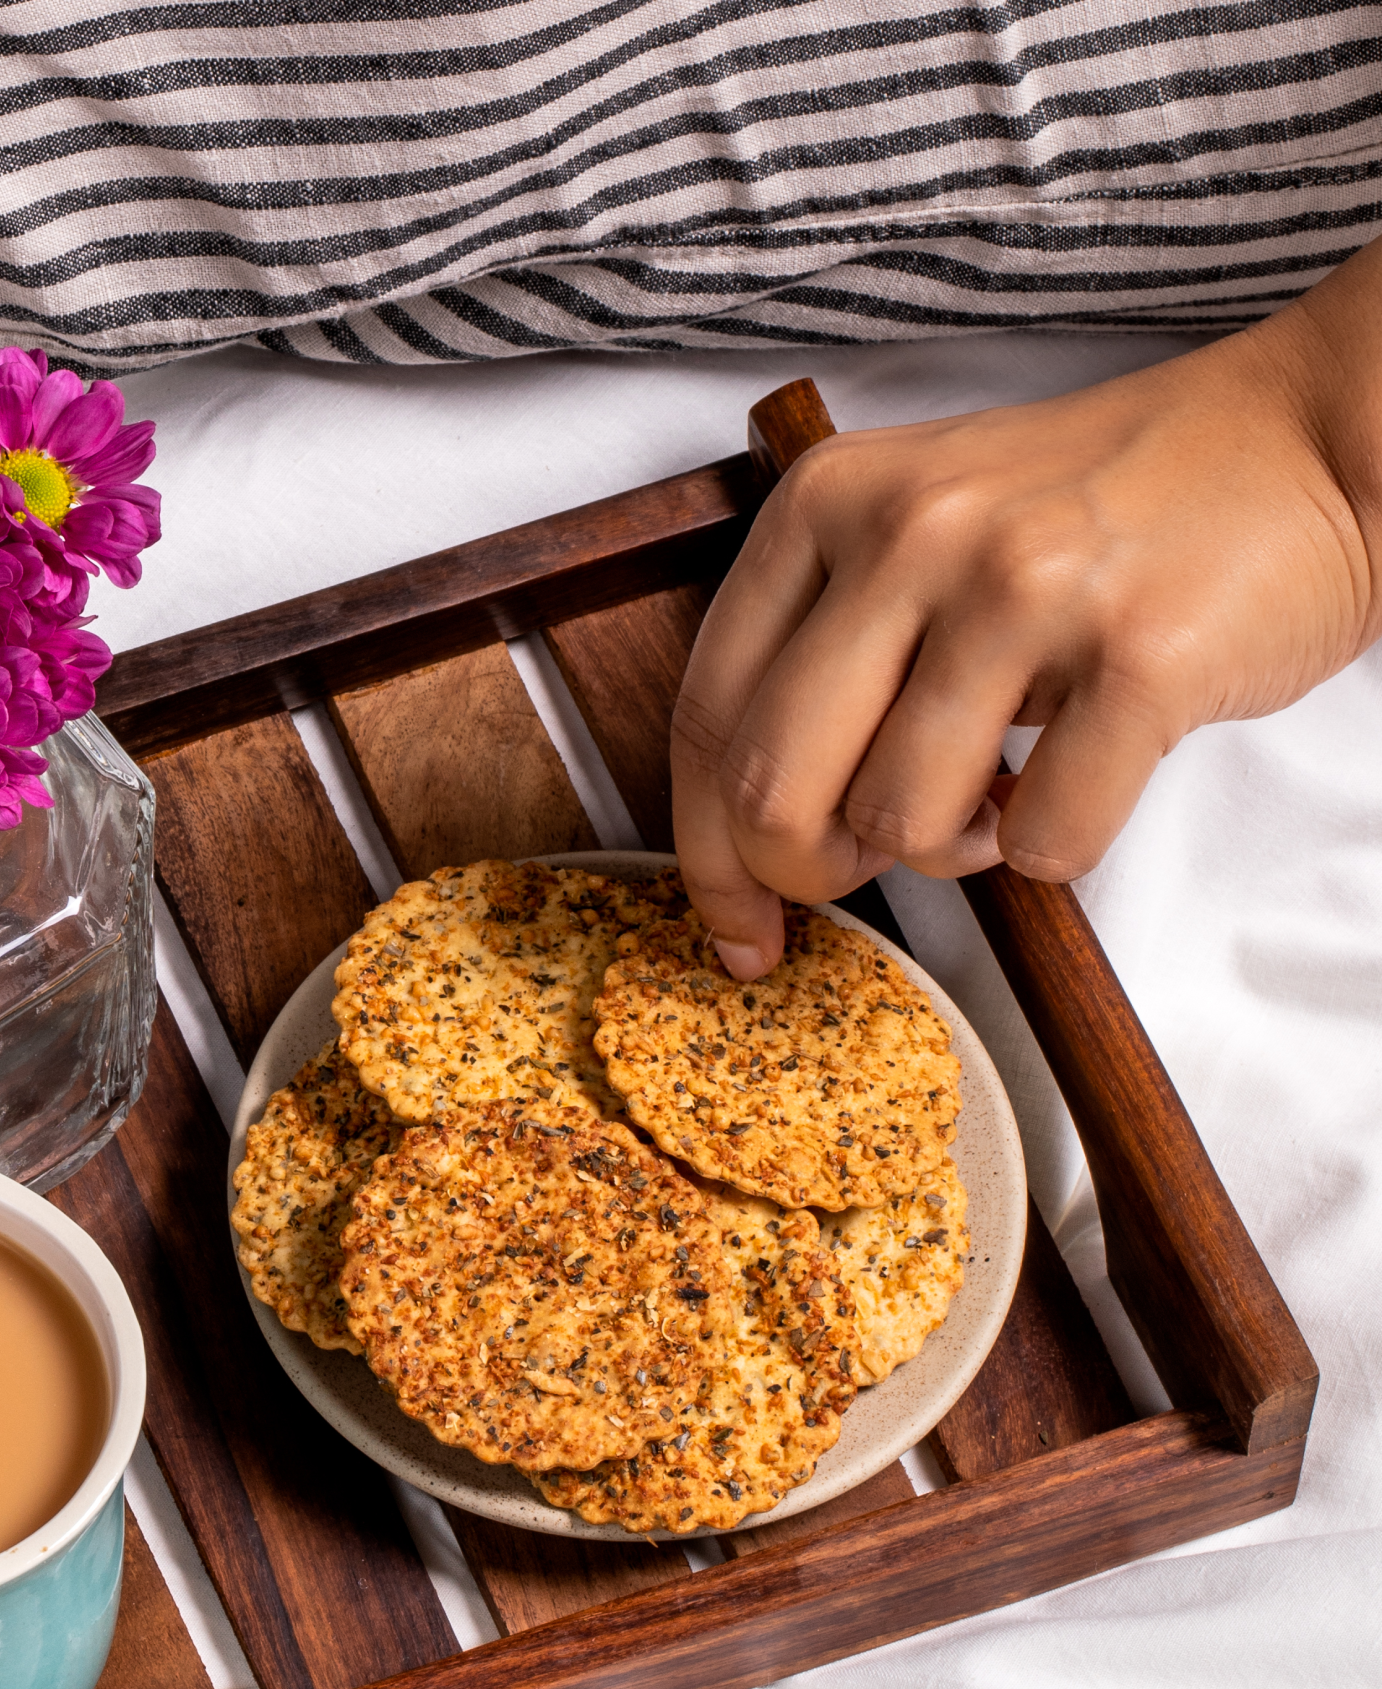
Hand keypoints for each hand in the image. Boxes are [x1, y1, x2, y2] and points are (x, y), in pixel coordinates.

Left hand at [671, 243, 1381, 976]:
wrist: (1310, 435)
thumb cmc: (1102, 510)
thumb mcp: (921, 532)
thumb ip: (820, 654)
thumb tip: (743, 847)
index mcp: (831, 502)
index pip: (706, 717)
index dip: (707, 854)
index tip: (736, 924)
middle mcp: (912, 531)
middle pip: (772, 791)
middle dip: (808, 873)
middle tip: (866, 869)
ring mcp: (1025, 587)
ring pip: (899, 824)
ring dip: (950, 851)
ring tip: (1003, 785)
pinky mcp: (1141, 654)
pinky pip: (1041, 843)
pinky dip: (1053, 848)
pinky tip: (1079, 776)